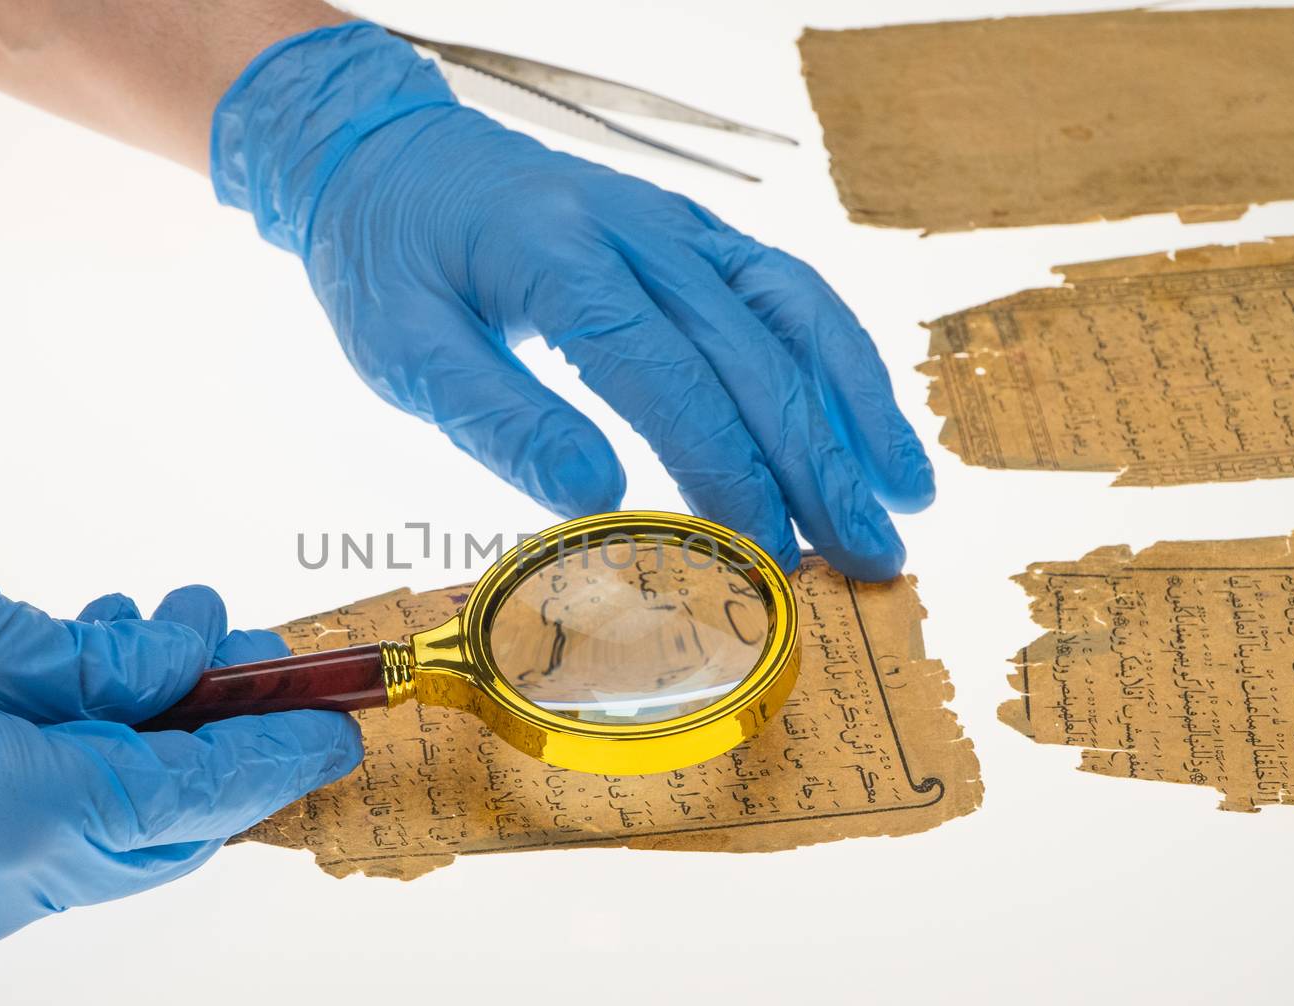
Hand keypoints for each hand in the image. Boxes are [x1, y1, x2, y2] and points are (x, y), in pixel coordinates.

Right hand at [0, 548, 360, 945]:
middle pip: (172, 818)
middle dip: (227, 733)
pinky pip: (63, 822)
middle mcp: (9, 882)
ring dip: (160, 731)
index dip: (278, 752)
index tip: (340, 723)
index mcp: (18, 822)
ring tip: (165, 630)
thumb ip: (95, 658)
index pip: (195, 794)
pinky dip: (101, 754)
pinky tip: (94, 672)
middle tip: (255, 647)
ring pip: (121, 820)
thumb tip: (190, 664)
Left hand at [212, 22, 933, 580]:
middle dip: (817, 464)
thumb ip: (500, 419)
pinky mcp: (693, 233)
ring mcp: (676, 224)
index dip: (726, 473)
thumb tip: (598, 496)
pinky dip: (837, 353)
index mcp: (558, 256)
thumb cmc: (390, 262)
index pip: (666, 374)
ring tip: (903, 493)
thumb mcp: (405, 350)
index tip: (766, 557)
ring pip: (792, 310)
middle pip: (751, 351)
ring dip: (854, 406)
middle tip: (870, 556)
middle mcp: (637, 229)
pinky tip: (867, 417)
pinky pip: (784, 287)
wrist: (392, 159)